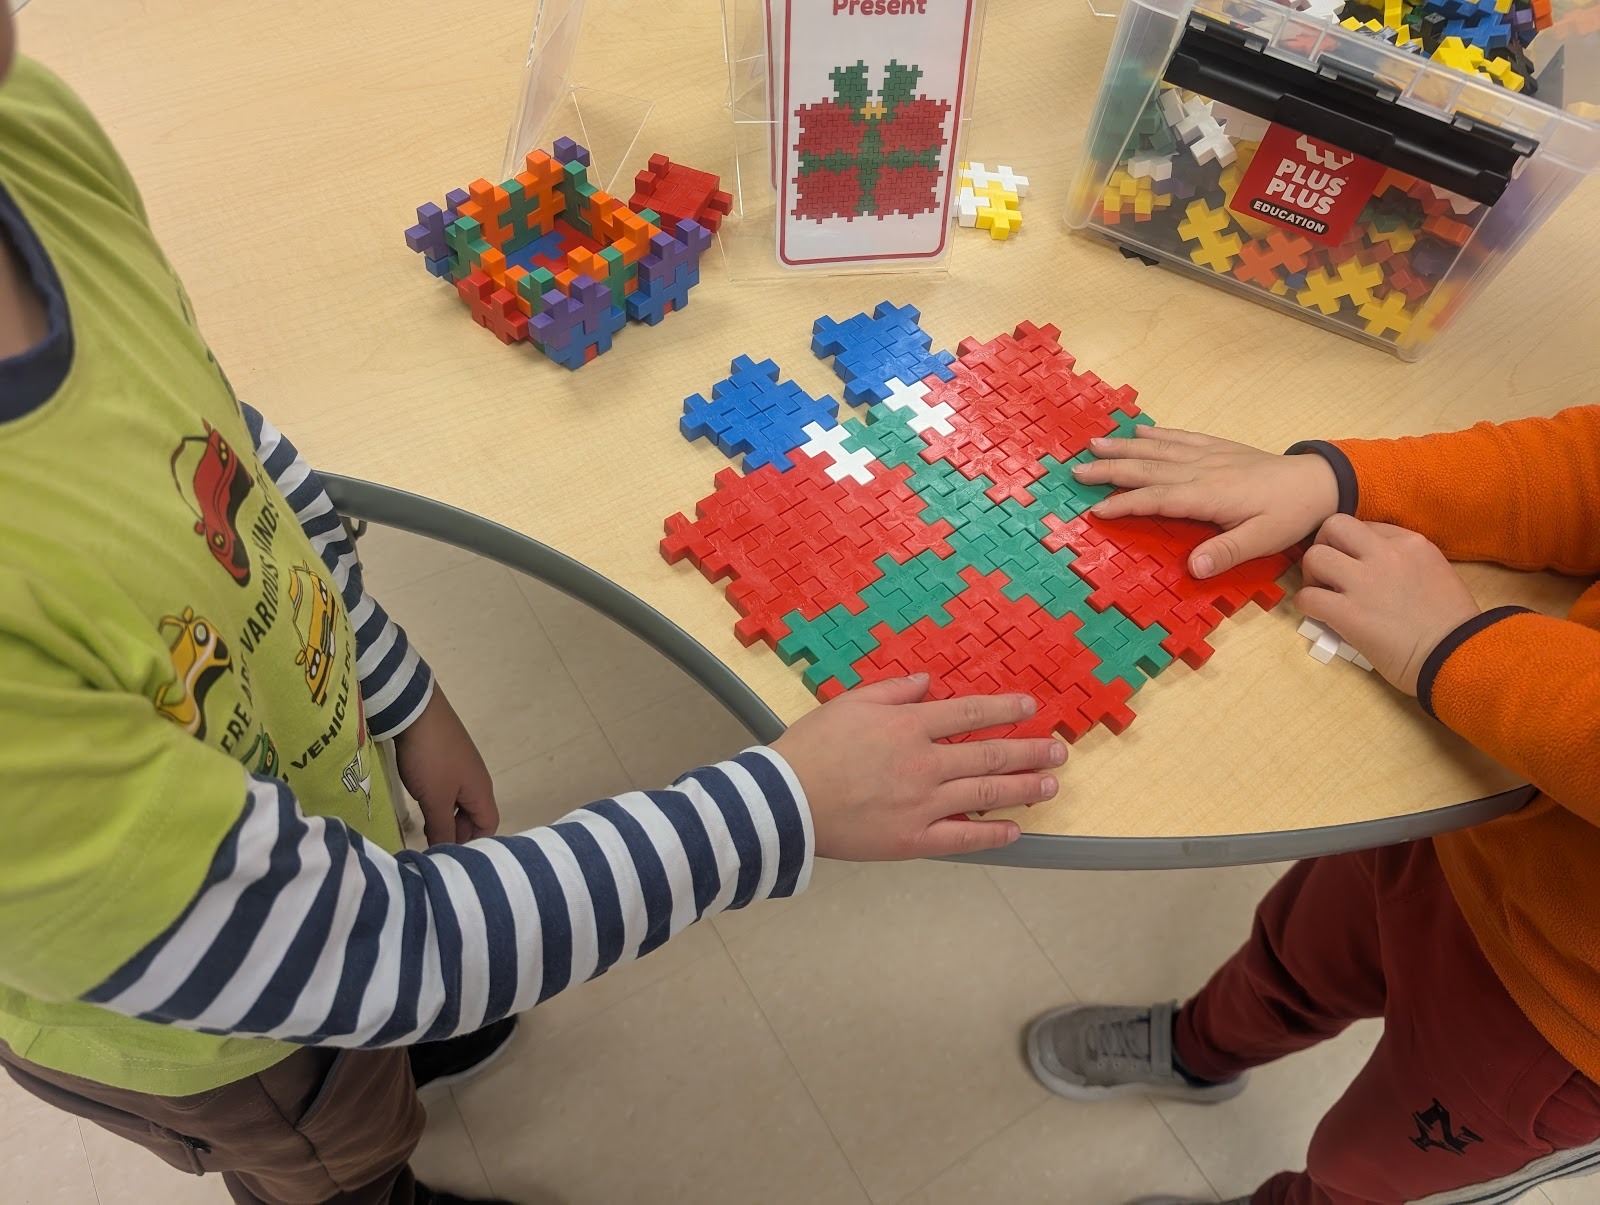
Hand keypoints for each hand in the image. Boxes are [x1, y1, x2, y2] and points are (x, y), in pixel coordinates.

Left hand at [393, 685, 499, 843]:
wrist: (416, 712)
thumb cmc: (431, 759)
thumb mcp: (435, 799)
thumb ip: (441, 828)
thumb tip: (447, 852)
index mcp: (481, 791)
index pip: (488, 825)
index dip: (474, 843)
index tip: (451, 855)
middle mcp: (476, 780)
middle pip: (474, 815)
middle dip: (456, 832)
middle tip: (433, 844)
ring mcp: (461, 767)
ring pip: (458, 802)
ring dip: (444, 817)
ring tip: (424, 827)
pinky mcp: (446, 758)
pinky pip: (447, 788)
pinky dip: (437, 801)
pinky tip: (420, 801)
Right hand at [770, 674, 1064, 859]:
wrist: (783, 801)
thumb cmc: (811, 748)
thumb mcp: (849, 703)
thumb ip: (892, 691)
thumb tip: (926, 682)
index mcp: (908, 725)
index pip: (968, 713)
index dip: (1004, 708)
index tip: (1030, 706)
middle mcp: (924, 762)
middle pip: (989, 753)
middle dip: (1029, 750)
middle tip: (1058, 751)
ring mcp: (923, 804)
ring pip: (986, 794)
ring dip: (1023, 789)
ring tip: (1050, 786)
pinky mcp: (914, 839)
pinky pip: (963, 838)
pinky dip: (992, 835)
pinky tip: (1015, 830)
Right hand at [1071, 427, 1339, 577]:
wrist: (1318, 481)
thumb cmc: (1289, 515)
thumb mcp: (1262, 540)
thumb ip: (1226, 552)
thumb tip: (1193, 567)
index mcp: (1207, 495)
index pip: (1156, 499)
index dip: (1125, 504)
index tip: (1095, 509)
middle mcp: (1202, 471)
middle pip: (1147, 468)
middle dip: (1111, 469)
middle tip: (1076, 470)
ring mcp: (1209, 456)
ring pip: (1159, 449)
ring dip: (1125, 447)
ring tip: (1096, 443)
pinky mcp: (1219, 448)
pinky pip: (1182, 438)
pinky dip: (1158, 434)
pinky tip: (1141, 431)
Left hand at [1296, 516, 1480, 694]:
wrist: (1455, 656)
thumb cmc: (1451, 623)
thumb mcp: (1435, 571)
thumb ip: (1404, 559)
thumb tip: (1368, 562)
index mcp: (1411, 543)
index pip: (1364, 526)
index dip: (1352, 546)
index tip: (1355, 566)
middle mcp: (1386, 554)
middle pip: (1333, 525)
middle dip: (1323, 545)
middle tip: (1328, 571)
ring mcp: (1365, 582)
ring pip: (1314, 556)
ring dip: (1311, 576)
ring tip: (1323, 593)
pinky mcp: (1348, 612)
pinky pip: (1307, 596)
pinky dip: (1307, 605)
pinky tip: (1320, 615)